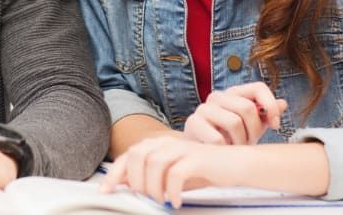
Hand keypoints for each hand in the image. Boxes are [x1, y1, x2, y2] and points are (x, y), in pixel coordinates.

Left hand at [101, 136, 241, 207]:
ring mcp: (183, 148)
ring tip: (162, 199)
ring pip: (154, 164)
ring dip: (153, 187)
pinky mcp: (198, 158)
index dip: (114, 173)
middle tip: (148, 198)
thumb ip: (149, 175)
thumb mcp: (171, 174)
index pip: (128, 154)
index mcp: (160, 143)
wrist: (236, 164)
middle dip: (136, 182)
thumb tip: (124, 184)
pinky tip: (176, 200)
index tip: (107, 191)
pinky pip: (175, 174)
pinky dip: (171, 191)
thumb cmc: (203, 171)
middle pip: (137, 156)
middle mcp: (169, 142)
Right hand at [184, 82, 287, 144]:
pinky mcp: (192, 123)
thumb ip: (265, 115)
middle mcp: (217, 96)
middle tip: (250, 142)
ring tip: (235, 148)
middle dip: (254, 130)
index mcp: (234, 93)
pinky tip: (222, 151)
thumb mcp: (251, 127)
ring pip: (234, 123)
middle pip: (247, 107)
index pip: (258, 87)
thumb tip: (283, 104)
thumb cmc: (228, 139)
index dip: (271, 105)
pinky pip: (218, 139)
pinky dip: (224, 150)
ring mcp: (203, 108)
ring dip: (239, 142)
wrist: (199, 154)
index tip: (276, 125)